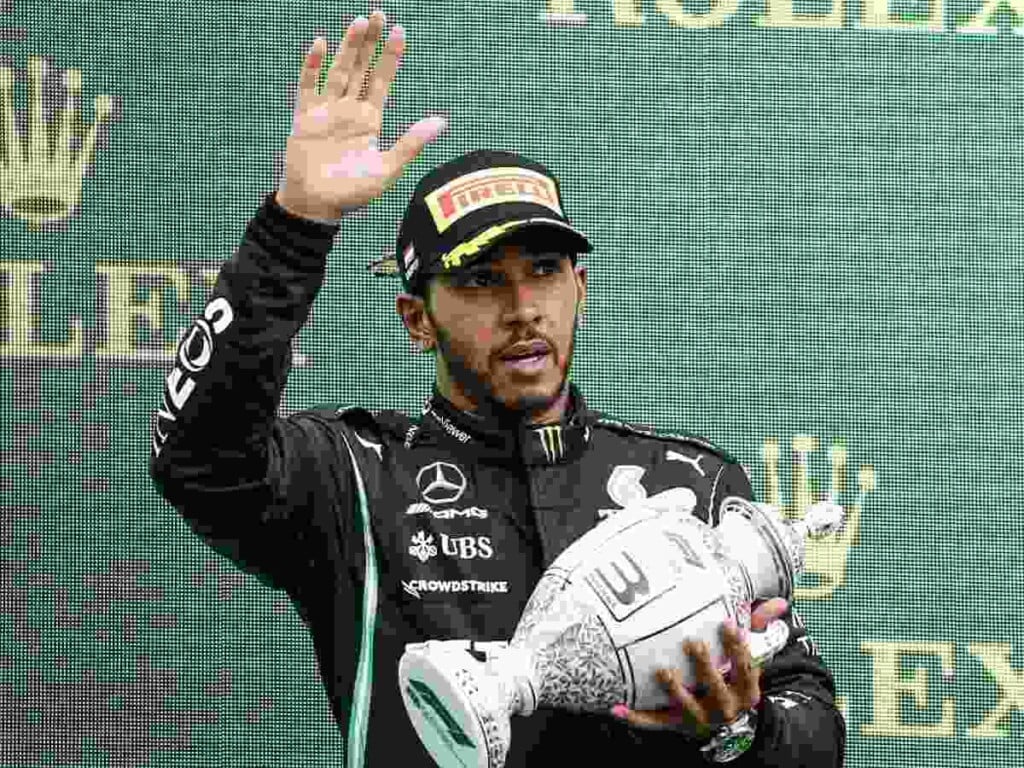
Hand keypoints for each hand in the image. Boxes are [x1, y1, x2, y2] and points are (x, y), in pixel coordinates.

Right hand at [277, 11, 446, 219]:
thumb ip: (411, 143)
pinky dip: (313, 66)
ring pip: (339, 71)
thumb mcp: (387, 169)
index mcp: (369, 121)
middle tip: (379, 13)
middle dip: (370, 42)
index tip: (400, 31)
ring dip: (348, 47)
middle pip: (361, 69)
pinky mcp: (304, 118)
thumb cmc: (352, 194)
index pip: (382, 81)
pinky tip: (322, 45)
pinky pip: (308, 86)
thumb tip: (441, 122)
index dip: (390, 57)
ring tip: (359, 22)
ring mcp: (325, 112)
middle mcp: (348, 111)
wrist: (317, 207)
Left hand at [612, 598, 789, 738]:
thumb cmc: (733, 680)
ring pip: (688, 708)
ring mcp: (700, 720)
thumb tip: (780, 603)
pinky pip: (654, 723)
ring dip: (675, 690)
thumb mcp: (749, 660)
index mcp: (746, 691)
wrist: (727, 728)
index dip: (739, 648)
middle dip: (706, 667)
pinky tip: (616, 708)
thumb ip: (760, 629)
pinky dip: (635, 718)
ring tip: (662, 670)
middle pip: (717, 690)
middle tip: (693, 642)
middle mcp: (726, 708)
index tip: (729, 623)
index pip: (746, 669)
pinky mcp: (676, 726)